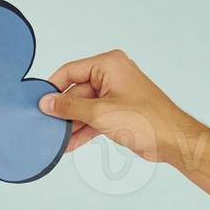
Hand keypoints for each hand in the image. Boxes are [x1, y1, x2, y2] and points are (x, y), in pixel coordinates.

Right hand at [39, 49, 202, 164]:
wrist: (172, 140)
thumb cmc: (147, 120)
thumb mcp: (99, 113)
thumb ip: (69, 107)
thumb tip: (47, 103)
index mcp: (109, 64)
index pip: (70, 71)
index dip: (53, 88)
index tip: (38, 103)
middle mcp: (111, 75)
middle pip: (75, 91)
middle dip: (62, 111)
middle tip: (46, 126)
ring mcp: (114, 94)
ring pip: (82, 107)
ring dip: (71, 124)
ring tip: (56, 140)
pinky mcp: (116, 111)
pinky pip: (92, 117)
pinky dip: (82, 130)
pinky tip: (69, 144)